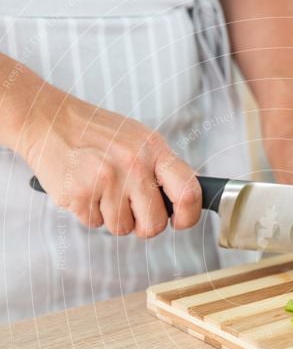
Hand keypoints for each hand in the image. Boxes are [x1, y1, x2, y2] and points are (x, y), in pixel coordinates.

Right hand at [19, 82, 201, 237]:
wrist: (48, 119)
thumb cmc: (96, 133)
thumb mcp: (138, 139)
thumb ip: (160, 169)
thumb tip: (182, 205)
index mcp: (153, 149)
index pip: (188, 191)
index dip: (188, 216)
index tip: (179, 222)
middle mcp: (134, 164)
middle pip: (154, 223)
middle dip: (143, 225)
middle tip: (130, 210)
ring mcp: (106, 179)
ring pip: (123, 229)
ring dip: (111, 217)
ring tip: (100, 189)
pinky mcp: (80, 193)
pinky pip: (95, 224)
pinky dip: (89, 213)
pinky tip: (84, 188)